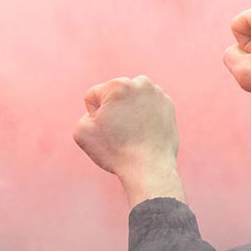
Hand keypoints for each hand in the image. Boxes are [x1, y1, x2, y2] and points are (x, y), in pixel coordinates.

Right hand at [73, 76, 183, 206]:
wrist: (149, 167)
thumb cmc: (114, 151)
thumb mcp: (82, 131)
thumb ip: (86, 113)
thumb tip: (102, 111)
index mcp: (118, 84)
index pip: (94, 96)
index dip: (94, 116)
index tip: (107, 130)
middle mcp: (141, 83)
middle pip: (115, 94)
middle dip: (114, 109)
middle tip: (121, 131)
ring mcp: (158, 93)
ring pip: (132, 99)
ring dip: (130, 110)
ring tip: (134, 132)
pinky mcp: (169, 105)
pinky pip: (148, 107)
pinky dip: (145, 116)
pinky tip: (145, 132)